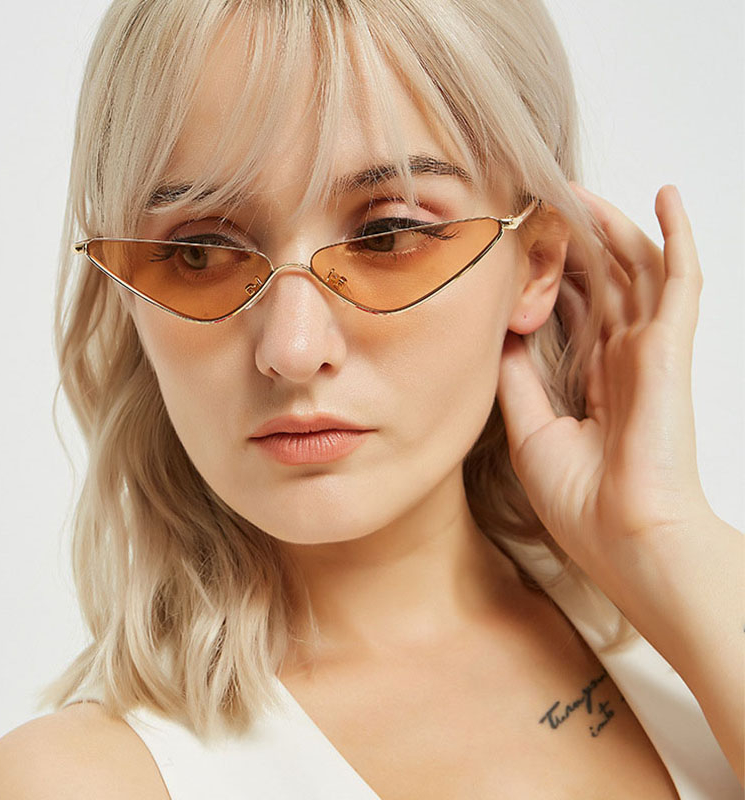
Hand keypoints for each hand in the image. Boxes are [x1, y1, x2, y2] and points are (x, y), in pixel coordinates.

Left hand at [497, 184, 711, 578]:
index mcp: (596, 382)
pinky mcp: (671, 345)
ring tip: (579, 191)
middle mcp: (625, 359)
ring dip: (611, 227)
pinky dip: (678, 235)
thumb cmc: (585, 503)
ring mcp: (650, 349)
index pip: (575, 312)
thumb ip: (520, 381)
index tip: (522, 246)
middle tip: (543, 204)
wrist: (626, 539)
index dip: (553, 276)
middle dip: (574, 242)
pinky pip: (681, 278)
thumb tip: (502, 336)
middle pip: (601, 282)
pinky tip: (666, 197)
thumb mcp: (532, 432)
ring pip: (633, 269)